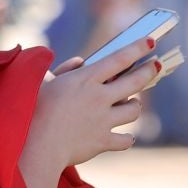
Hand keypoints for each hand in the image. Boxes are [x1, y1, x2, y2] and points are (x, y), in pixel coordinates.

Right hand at [26, 40, 157, 170]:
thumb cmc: (33, 110)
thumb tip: (80, 62)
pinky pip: (125, 139)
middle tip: (155, 66)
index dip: (137, 48)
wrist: (35, 145)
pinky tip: (123, 135)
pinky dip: (125, 137)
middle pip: (135, 81)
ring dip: (134, 105)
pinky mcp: (103, 142)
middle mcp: (99, 97)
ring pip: (134, 110)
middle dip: (149, 71)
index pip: (119, 58)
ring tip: (132, 103)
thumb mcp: (44, 81)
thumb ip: (65, 69)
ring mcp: (104, 120)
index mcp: (85, 79)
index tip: (150, 41)